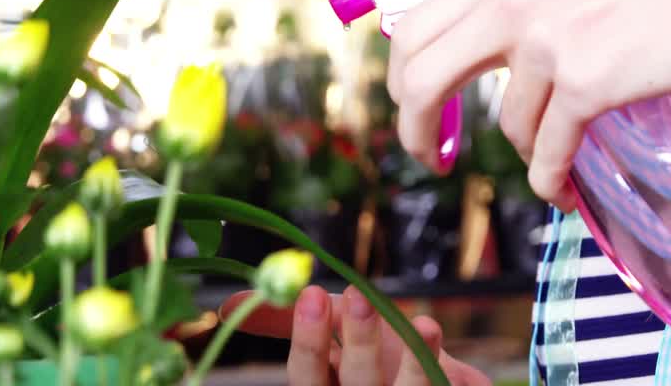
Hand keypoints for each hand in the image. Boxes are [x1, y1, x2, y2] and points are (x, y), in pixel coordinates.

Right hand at [221, 285, 490, 384]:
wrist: (440, 384)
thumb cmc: (376, 356)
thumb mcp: (331, 332)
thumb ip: (283, 320)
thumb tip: (230, 306)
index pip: (306, 375)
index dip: (307, 339)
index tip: (313, 294)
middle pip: (350, 384)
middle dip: (355, 341)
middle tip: (357, 296)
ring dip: (407, 355)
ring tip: (413, 315)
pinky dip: (429, 359)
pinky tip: (428, 327)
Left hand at [387, 0, 670, 209]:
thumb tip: (480, 38)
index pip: (413, 29)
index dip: (402, 78)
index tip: (415, 106)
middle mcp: (508, 3)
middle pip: (422, 78)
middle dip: (417, 129)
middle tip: (432, 156)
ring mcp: (544, 43)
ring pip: (507, 124)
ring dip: (527, 154)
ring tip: (553, 163)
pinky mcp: (584, 82)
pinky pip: (550, 151)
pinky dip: (552, 181)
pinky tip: (564, 191)